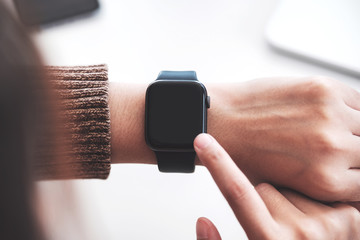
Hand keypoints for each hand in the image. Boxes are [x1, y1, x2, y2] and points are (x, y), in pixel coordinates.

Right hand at [194, 133, 359, 239]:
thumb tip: (203, 221)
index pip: (237, 192)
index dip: (218, 162)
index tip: (203, 141)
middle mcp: (302, 233)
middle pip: (264, 187)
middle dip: (264, 200)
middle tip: (277, 227)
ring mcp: (330, 223)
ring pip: (289, 185)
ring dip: (289, 200)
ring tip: (301, 228)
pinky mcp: (352, 217)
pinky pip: (316, 189)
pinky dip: (312, 201)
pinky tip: (321, 223)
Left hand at [207, 77, 359, 200]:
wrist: (223, 121)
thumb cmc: (248, 156)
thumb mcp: (288, 188)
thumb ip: (324, 187)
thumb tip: (350, 181)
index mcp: (326, 182)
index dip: (358, 176)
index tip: (351, 168)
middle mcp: (334, 149)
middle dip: (357, 154)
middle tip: (342, 149)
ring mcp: (331, 115)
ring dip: (357, 130)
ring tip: (334, 131)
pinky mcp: (324, 89)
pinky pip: (358, 100)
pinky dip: (351, 109)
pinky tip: (333, 114)